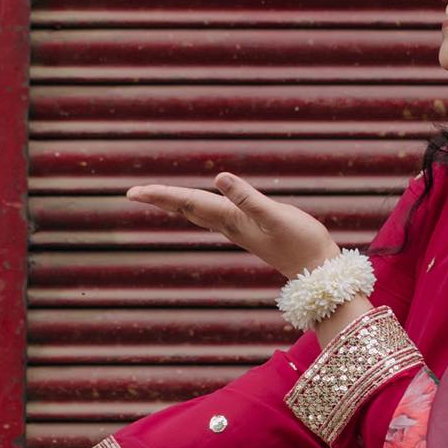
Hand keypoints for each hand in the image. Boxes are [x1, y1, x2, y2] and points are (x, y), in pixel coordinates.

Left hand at [122, 166, 336, 285]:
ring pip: (196, 212)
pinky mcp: (247, 229)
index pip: (188, 202)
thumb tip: (219, 178)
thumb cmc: (301, 241)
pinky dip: (195, 207)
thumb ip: (247, 198)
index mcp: (230, 218)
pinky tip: (193, 206)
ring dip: (174, 203)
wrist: (316, 269)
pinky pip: (212, 215)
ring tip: (153, 196)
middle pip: (185, 208)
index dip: (161, 195)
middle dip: (159, 199)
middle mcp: (227, 224)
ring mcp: (236, 228)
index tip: (133, 192)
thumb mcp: (275, 216)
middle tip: (131, 193)